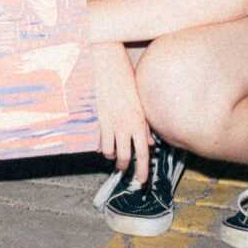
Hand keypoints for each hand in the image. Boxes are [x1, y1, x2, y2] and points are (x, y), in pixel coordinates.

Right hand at [91, 41, 147, 186]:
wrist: (108, 65)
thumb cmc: (128, 81)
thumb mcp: (141, 103)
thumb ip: (146, 125)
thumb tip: (150, 143)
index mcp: (139, 122)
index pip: (142, 153)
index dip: (142, 170)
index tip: (141, 181)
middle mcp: (124, 125)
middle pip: (124, 157)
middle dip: (124, 166)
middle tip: (124, 168)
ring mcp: (109, 123)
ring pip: (108, 152)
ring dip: (111, 156)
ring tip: (113, 155)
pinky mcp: (97, 119)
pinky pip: (98, 140)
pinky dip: (100, 146)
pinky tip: (102, 145)